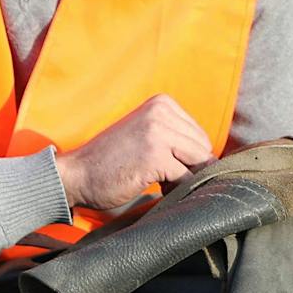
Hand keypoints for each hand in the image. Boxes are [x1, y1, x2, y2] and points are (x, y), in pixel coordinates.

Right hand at [55, 94, 214, 212]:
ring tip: (158, 180)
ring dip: (184, 179)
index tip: (164, 163)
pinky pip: (186, 178)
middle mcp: (162, 112)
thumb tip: (217, 160)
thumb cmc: (113, 160)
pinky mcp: (155, 156)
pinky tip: (155, 186)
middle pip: (203, 149)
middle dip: (189, 168)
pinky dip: (176, 189)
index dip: (188, 157)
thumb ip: (177, 138)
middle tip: (161, 176)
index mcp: (162, 103)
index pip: (200, 135)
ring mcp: (159, 133)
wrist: (75, 174)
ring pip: (198, 163)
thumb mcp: (147, 134)